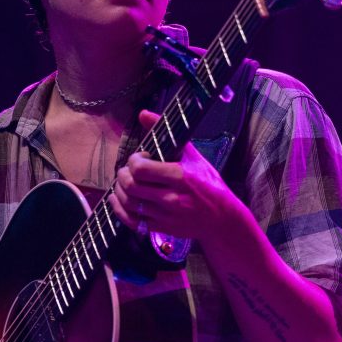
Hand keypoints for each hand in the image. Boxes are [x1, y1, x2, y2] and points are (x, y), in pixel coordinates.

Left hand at [109, 110, 243, 241]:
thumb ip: (166, 133)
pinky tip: (118, 201)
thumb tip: (142, 113)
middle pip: (131, 186)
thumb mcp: (193, 155)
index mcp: (180, 176)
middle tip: (127, 170)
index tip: (139, 158)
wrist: (223, 218)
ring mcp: (166, 216)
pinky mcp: (163, 229)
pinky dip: (119, 210)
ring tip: (123, 183)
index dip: (133, 161)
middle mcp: (172, 198)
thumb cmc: (209, 184)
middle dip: (122, 175)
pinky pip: (132, 221)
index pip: (141, 169)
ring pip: (129, 203)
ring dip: (119, 191)